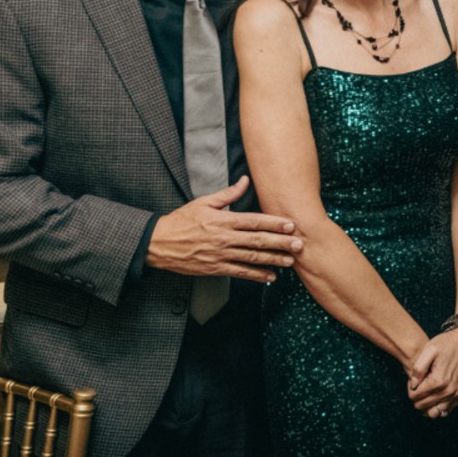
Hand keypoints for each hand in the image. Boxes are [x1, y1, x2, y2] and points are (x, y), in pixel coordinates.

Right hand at [146, 176, 302, 282]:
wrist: (158, 243)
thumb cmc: (182, 220)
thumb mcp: (203, 202)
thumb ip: (228, 194)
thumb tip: (245, 180)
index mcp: (223, 220)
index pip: (254, 221)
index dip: (274, 223)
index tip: (291, 224)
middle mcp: (224, 238)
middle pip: (257, 241)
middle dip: (281, 243)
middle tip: (300, 244)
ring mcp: (220, 255)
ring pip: (252, 258)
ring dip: (273, 260)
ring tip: (290, 260)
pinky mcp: (215, 268)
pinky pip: (240, 273)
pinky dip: (256, 276)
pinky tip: (271, 276)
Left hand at [406, 325, 457, 417]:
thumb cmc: (446, 343)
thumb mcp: (428, 350)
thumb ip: (418, 368)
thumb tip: (413, 385)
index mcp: (438, 380)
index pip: (415, 396)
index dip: (410, 389)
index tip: (413, 381)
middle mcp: (449, 390)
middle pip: (423, 405)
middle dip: (417, 398)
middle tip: (419, 386)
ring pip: (435, 412)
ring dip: (427, 406)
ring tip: (426, 394)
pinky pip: (448, 409)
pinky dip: (439, 407)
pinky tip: (436, 398)